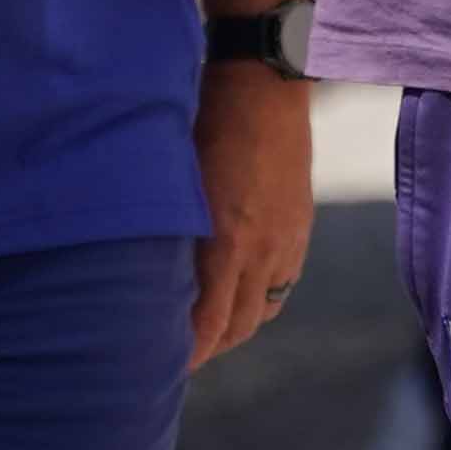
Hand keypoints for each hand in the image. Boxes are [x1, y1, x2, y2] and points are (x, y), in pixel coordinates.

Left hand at [190, 64, 312, 371]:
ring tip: (207, 323)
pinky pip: (284, 281)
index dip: (187, 355)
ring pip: (263, 309)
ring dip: (235, 324)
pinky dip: (261, 295)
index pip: (208, 328)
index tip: (162, 364)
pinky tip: (239, 286)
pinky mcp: (302, 225)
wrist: (263, 85)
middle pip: (237, 328)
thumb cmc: (206, 124)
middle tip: (178, 351)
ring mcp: (287, 239)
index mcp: (226, 243)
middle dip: (208, 347)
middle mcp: (261, 250)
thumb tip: (148, 282)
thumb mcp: (178, 186)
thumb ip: (171, 239)